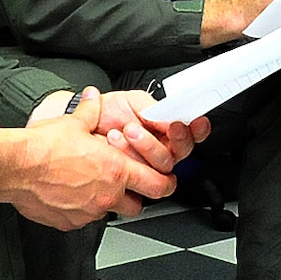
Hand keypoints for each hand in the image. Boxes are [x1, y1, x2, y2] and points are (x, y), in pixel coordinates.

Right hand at [0, 92, 187, 228]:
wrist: (15, 166)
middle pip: (137, 206)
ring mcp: (88, 211)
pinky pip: (82, 219)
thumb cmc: (43, 148)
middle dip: (136, 197)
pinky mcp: (69, 222)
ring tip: (91, 187)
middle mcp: (106, 194)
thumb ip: (90, 111)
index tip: (165, 181)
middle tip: (127, 186)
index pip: (157, 184)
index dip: (166, 183)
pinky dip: (80, 210)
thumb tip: (92, 99)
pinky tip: (69, 195)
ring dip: (105, 202)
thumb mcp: (74, 123)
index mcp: (116, 170)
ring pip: (108, 212)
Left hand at [89, 89, 208, 167]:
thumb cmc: (108, 111)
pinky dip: (126, 154)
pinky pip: (141, 175)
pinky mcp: (133, 177)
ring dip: (148, 145)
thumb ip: (158, 109)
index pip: (194, 132)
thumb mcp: (136, 101)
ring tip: (128, 129)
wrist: (83, 121)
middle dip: (175, 138)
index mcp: (169, 129)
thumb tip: (174, 119)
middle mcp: (163, 148)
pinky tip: (115, 140)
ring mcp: (148, 165)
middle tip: (166, 125)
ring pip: (164, 165)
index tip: (194, 121)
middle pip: (183, 152)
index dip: (198, 129)